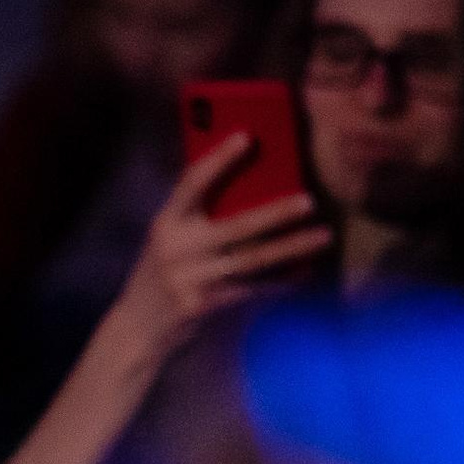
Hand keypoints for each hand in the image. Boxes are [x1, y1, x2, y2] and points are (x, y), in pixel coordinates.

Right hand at [115, 131, 334, 357]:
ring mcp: (190, 278)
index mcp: (166, 223)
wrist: (138, 326)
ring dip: (293, 247)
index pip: (192, 184)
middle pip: (236, 226)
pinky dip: (281, 282)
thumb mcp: (171, 240)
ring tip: (324, 235)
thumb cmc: (164, 271)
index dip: (218, 159)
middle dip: (276, 213)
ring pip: (253, 259)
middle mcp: (177, 249)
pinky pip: (252, 288)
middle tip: (310, 200)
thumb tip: (256, 188)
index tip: (246, 137)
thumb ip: (198, 218)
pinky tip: (305, 274)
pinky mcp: (204, 304)